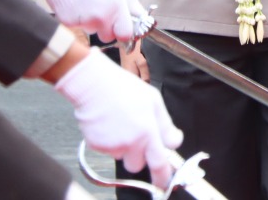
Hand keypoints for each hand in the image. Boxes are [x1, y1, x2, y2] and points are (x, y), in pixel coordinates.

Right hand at [39, 0, 151, 43]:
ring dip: (91, 21)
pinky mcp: (69, 23)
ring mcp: (84, 21)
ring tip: (86, 0)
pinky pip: (78, 26)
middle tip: (100, 9)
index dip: (123, 31)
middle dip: (106, 27)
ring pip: (92, 30)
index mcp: (116, 6)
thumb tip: (142, 15)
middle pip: (108, 36)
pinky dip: (77, 18)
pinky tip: (75, 2)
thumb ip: (130, 0)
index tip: (120, 26)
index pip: (125, 34)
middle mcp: (101, 17)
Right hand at [54, 48, 182, 188]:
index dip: (163, 176)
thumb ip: (166, 125)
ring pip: (122, 156)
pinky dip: (109, 141)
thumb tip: (175, 140)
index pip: (159, 164)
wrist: (93, 84)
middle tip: (135, 135)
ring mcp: (112, 146)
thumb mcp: (153, 100)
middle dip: (138, 155)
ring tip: (120, 123)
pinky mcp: (97, 146)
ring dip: (123, 147)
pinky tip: (109, 123)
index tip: (164, 182)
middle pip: (137, 165)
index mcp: (147, 131)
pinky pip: (107, 151)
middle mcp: (130, 143)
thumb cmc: (122, 88)